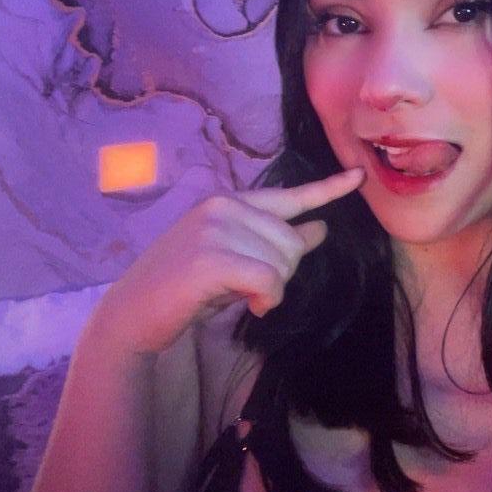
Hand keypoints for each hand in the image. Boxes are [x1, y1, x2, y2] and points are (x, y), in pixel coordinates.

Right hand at [90, 167, 365, 354]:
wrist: (132, 315)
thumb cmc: (185, 289)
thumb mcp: (235, 259)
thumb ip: (273, 242)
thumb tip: (319, 229)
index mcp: (229, 202)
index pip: (290, 195)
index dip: (328, 189)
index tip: (359, 176)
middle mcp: (223, 206)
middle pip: (292, 242)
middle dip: (281, 273)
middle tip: (246, 288)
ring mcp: (215, 229)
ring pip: (283, 263)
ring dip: (270, 291)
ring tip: (235, 294)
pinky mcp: (211, 258)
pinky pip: (270, 281)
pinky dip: (267, 300)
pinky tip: (250, 307)